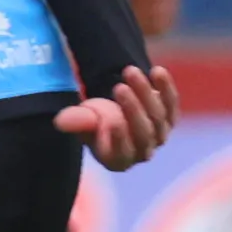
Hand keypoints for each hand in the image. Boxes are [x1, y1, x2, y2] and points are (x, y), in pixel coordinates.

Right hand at [56, 63, 177, 169]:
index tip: (112, 121)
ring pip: (158, 115)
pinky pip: (170, 103)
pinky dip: (165, 87)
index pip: (123, 153)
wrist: (114, 113)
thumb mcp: (83, 122)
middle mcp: (143, 151)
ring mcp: (159, 135)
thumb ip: (76, 122)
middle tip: (119, 88)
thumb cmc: (94, 122)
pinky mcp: (170, 117)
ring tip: (129, 71)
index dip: (120, 138)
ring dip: (145, 92)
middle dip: (132, 109)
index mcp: (119, 160)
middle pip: (143, 132)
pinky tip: (157, 71)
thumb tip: (61, 121)